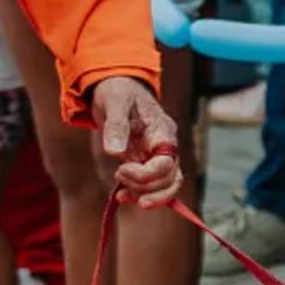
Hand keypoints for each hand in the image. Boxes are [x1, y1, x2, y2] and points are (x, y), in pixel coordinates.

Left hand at [89, 80, 183, 207]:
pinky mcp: (146, 161)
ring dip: (145, 195)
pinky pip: (153, 184)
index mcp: (162, 130)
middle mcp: (165, 145)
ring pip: (166, 185)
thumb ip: (116, 125)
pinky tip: (121, 196)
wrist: (115, 89)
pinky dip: (140, 194)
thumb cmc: (117, 91)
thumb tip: (114, 152)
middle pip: (170, 178)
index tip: (121, 170)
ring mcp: (157, 155)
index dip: (147, 174)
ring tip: (121, 194)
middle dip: (145, 186)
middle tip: (118, 175)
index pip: (167, 162)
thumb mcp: (114, 101)